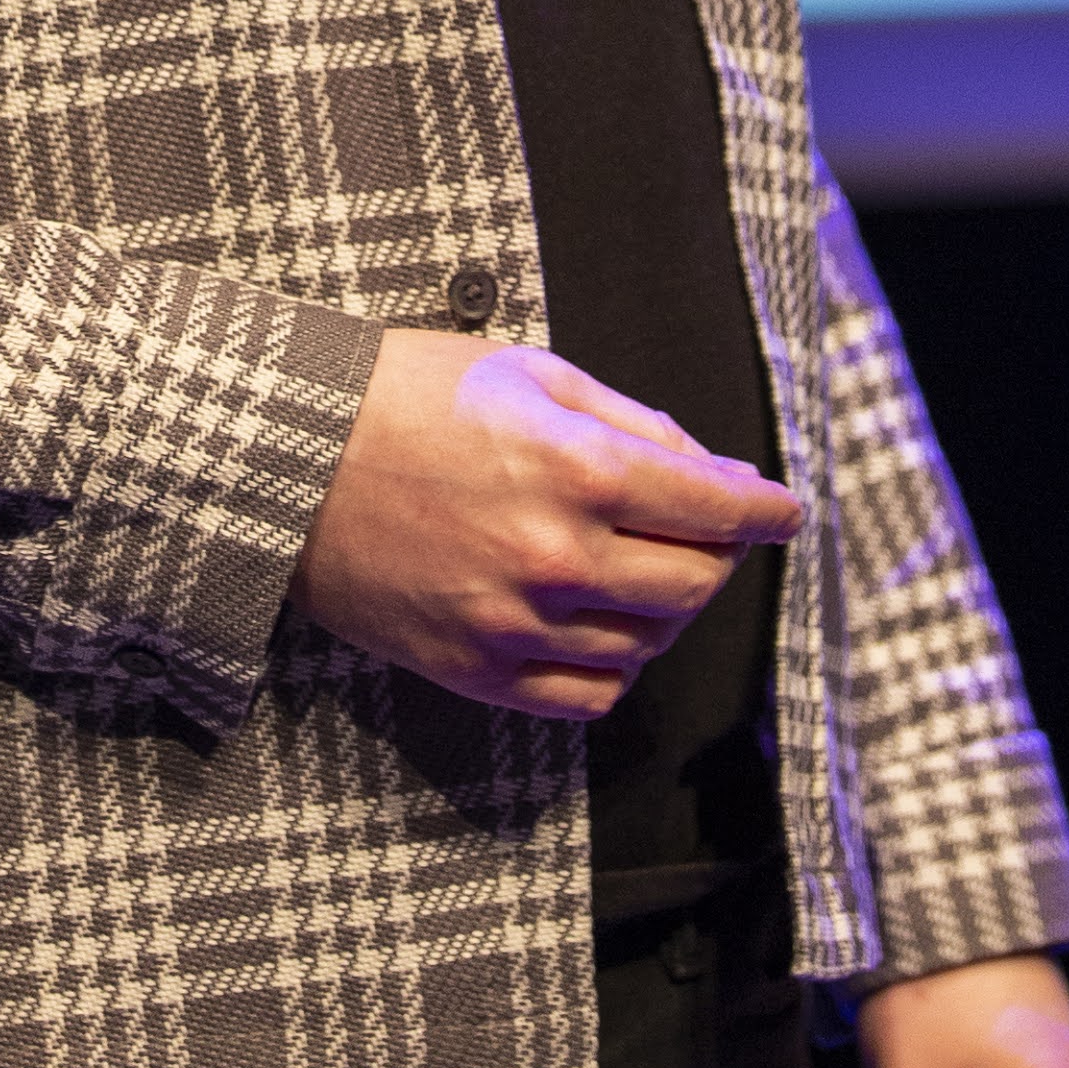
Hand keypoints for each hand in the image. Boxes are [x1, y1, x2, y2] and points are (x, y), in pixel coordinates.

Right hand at [288, 328, 800, 716]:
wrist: (285, 458)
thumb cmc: (401, 395)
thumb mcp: (528, 371)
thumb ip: (630, 421)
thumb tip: (705, 469)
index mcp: (579, 469)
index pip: (718, 507)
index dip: (765, 509)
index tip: (783, 512)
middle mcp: (558, 557)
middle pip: (695, 582)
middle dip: (719, 553)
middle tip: (705, 527)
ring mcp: (516, 624)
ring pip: (649, 643)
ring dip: (667, 607)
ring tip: (643, 567)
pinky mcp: (476, 670)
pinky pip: (589, 696)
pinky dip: (616, 667)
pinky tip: (603, 627)